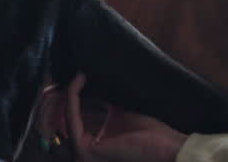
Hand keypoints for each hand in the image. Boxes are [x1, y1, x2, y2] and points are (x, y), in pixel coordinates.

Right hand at [36, 73, 186, 161]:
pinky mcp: (84, 149)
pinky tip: (79, 82)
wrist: (165, 147)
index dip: (74, 95)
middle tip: (72, 73)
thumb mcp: (122, 115)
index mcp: (91, 147)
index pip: (74, 119)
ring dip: (68, 93)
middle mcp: (82, 153)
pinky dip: (73, 97)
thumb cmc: (149, 135)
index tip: (81, 74)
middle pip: (64, 118)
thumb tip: (96, 83)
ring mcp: (81, 153)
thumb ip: (107, 104)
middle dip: (63, 95)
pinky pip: (72, 117)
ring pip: (65, 116)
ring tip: (76, 75)